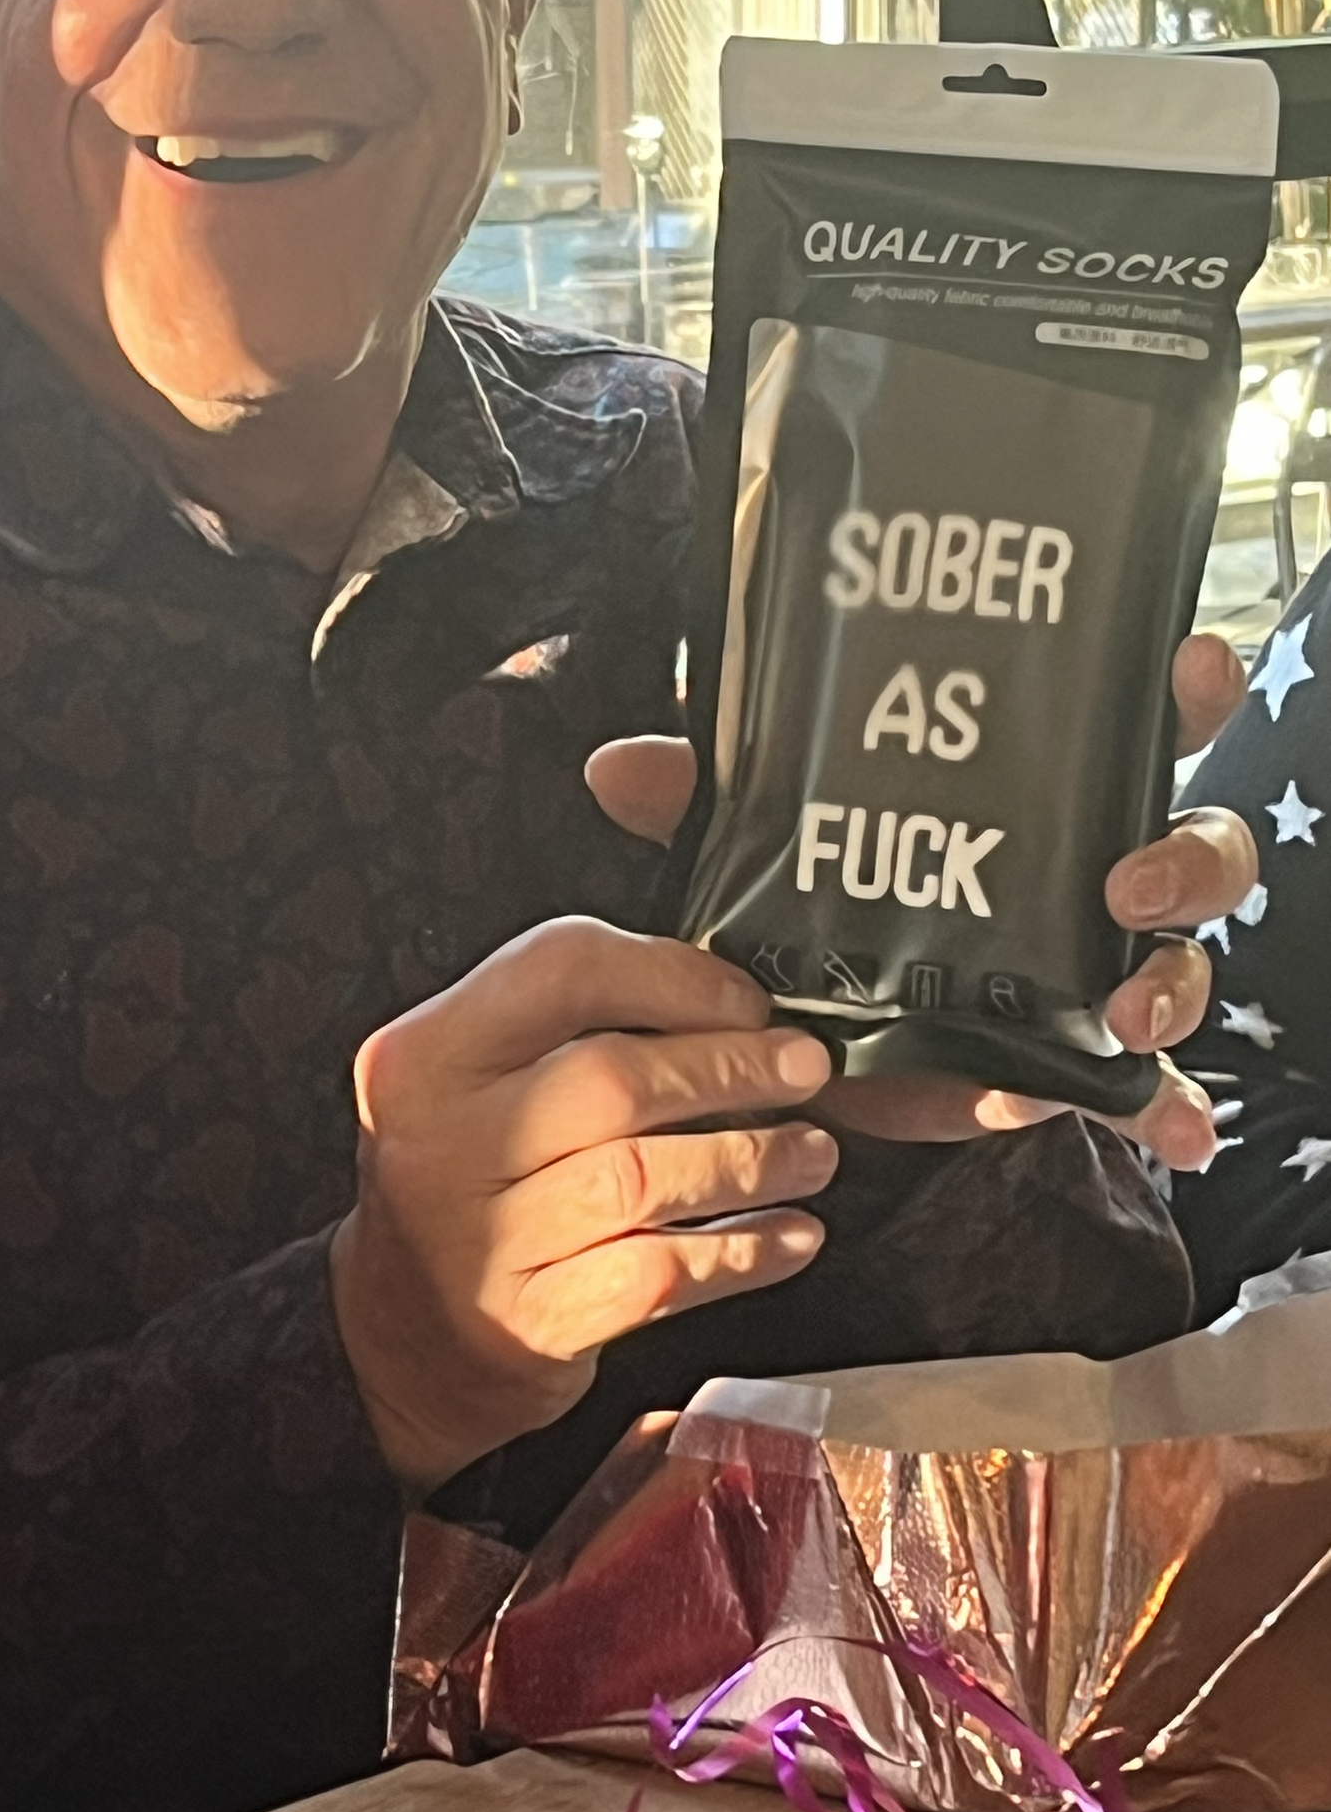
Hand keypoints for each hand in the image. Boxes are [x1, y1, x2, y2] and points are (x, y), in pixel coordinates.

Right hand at [330, 919, 835, 1493]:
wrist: (399, 1343)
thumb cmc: (459, 1195)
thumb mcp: (462, 1089)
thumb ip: (558, 1033)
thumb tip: (720, 1006)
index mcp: (423, 1058)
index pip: (560, 970)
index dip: (674, 977)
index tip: (743, 1003)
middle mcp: (441, 1144)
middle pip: (614, 1080)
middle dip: (733, 1069)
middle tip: (803, 1070)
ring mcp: (485, 1240)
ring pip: (646, 1179)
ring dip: (752, 1160)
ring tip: (808, 1153)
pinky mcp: (534, 1321)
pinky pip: (663, 1273)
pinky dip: (742, 1252)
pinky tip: (787, 1238)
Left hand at [586, 633, 1260, 1171]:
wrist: (802, 1041)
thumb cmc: (815, 901)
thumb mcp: (754, 852)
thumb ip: (707, 803)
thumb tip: (623, 768)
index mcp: (1033, 796)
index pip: (1127, 725)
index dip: (1176, 694)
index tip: (1186, 674)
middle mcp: (1083, 878)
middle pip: (1187, 851)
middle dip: (1182, 862)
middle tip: (1129, 886)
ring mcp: (1090, 977)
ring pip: (1176, 966)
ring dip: (1169, 987)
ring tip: (1127, 1014)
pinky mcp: (1069, 1067)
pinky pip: (1142, 1092)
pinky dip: (1166, 1111)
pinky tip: (1179, 1138)